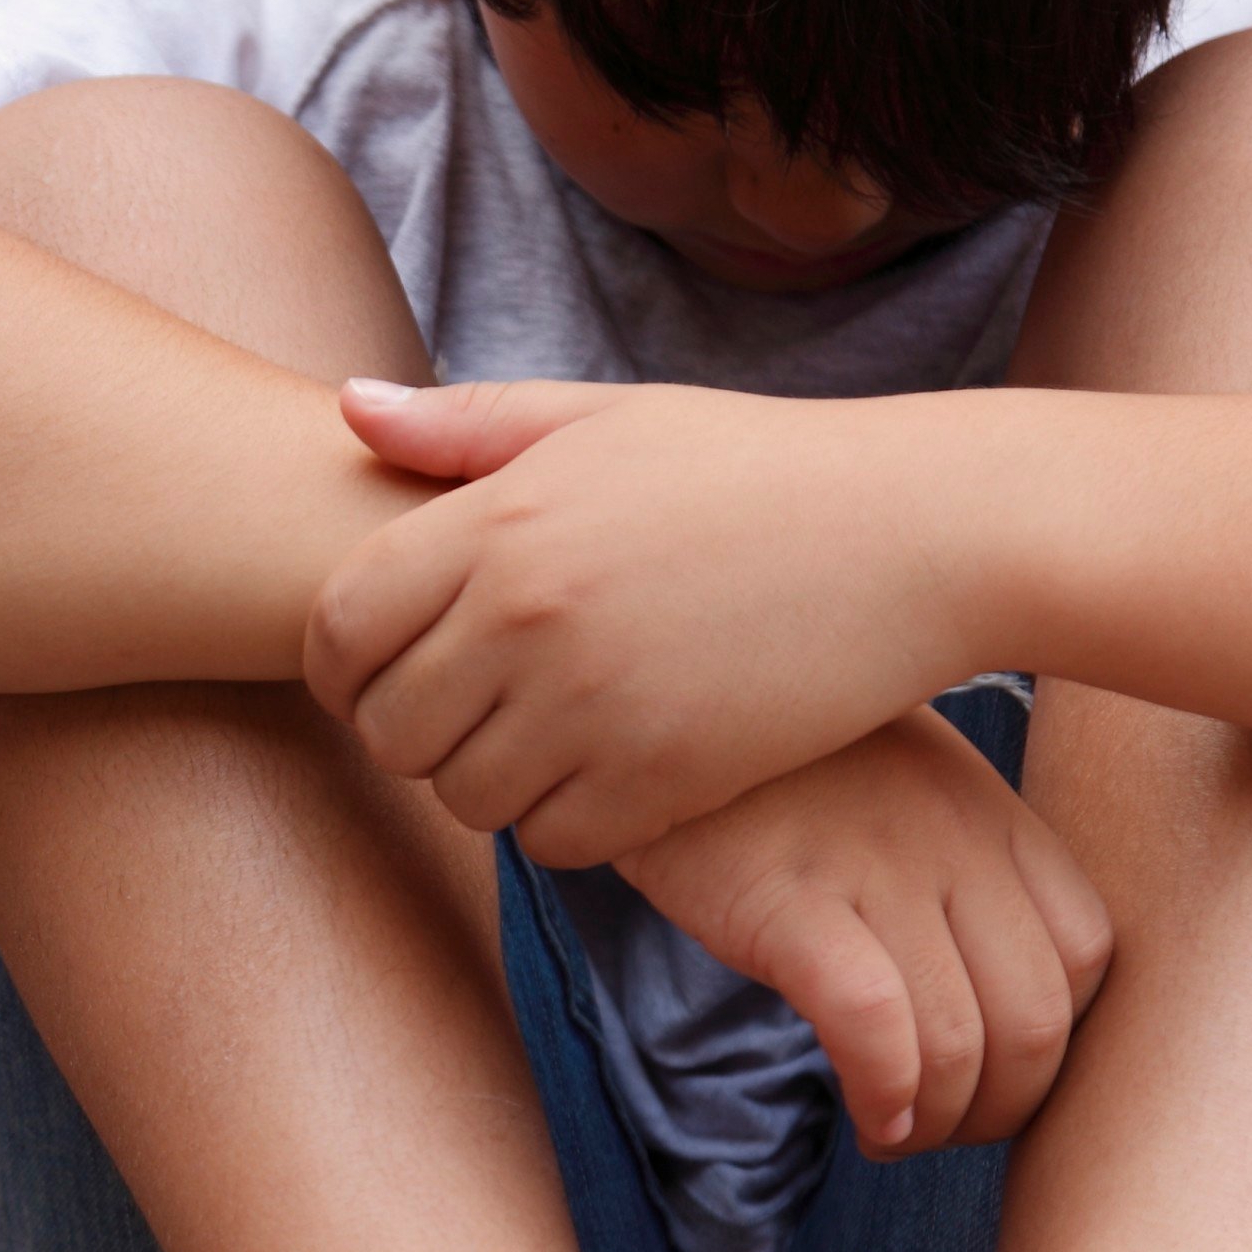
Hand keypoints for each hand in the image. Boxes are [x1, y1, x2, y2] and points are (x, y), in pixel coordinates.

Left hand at [306, 376, 986, 862]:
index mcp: (496, 524)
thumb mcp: (607, 418)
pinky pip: (554, 842)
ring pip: (464, 799)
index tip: (388, 671)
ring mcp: (592, 706)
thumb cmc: (754, 467)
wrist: (914, 532)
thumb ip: (466, 427)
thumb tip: (347, 409)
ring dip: (492, 785)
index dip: (345, 667)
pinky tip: (610, 776)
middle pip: (389, 732)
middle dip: (417, 734)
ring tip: (547, 742)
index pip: (338, 631)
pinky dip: (569, 825)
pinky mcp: (662, 778)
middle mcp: (526, 619)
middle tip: (475, 715)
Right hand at [612, 707, 1113, 1155]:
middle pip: (1037, 1018)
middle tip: (942, 1131)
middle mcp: (952, 837)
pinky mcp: (787, 900)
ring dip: (937, 1122)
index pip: (1087, 953)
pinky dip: (884, 1094)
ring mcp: (873, 867)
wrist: (649, 690)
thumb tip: (979, 973)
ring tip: (890, 1134)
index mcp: (990, 810)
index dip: (1055, 1043)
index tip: (994, 1077)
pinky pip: (874, 1025)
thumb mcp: (895, 774)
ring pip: (962, 1040)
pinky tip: (863, 1115)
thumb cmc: (768, 758)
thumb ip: (953, 851)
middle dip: (1002, 1109)